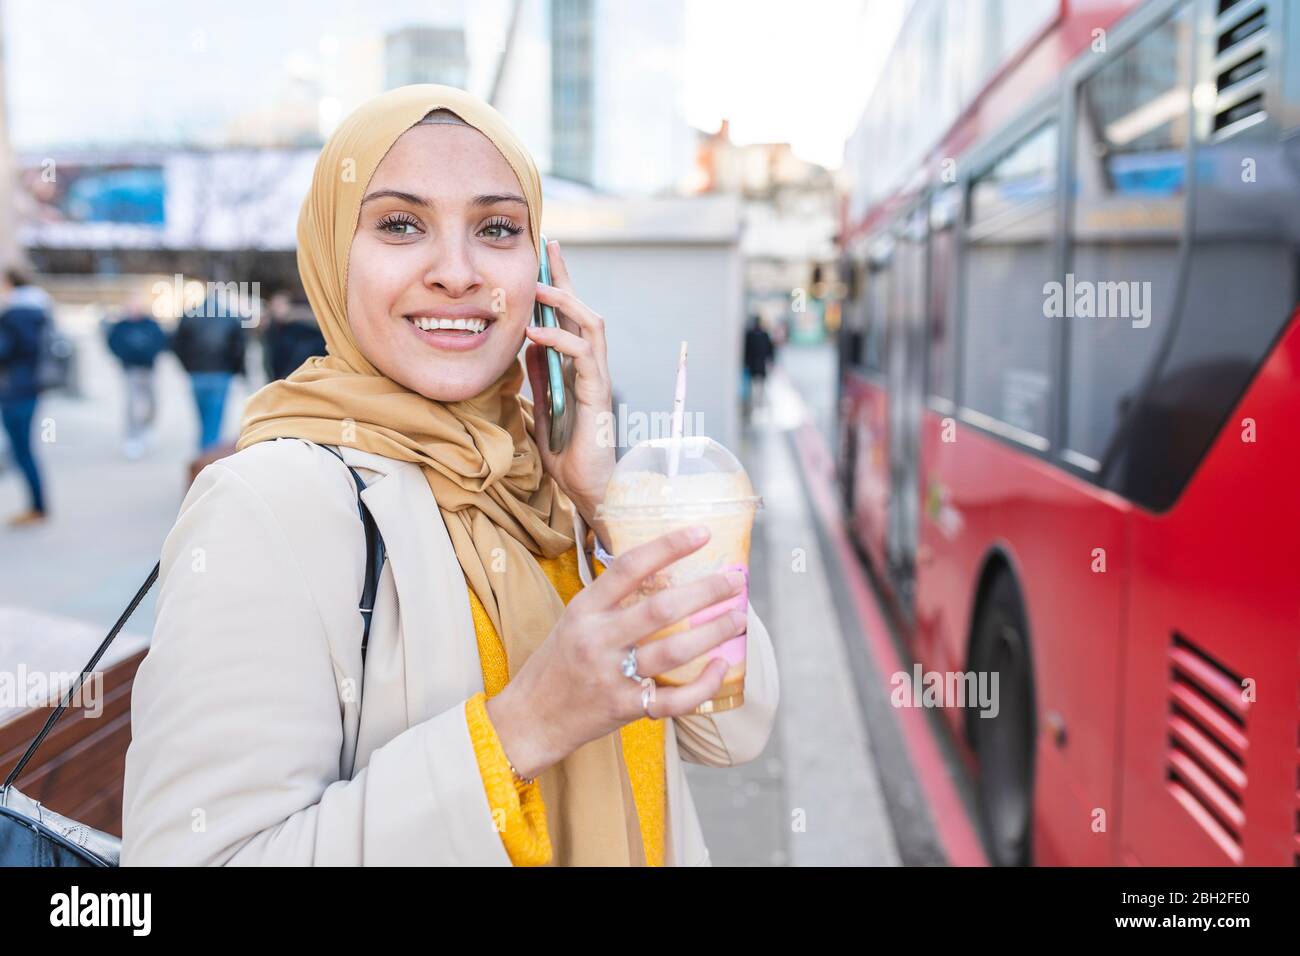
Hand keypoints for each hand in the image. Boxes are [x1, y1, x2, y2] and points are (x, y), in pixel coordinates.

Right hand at [485, 525, 748, 778]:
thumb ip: (611, 600)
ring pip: (675, 652)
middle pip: (661, 609)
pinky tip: (721, 667)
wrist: (530, 718)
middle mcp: (598, 640)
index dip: (668, 546)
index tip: (702, 533)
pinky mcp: (626, 708)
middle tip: (734, 581)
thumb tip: (663, 572)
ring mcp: (613, 676)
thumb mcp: (573, 619)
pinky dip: (703, 684)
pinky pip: (674, 699)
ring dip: (714, 632)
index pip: (629, 567)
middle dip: (706, 592)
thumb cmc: (557, 662)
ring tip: (738, 618)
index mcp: (584, 610)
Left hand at [523, 239, 615, 534]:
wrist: (590, 490)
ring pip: (591, 325)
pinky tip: (535, 334)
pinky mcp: (598, 395)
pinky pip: (582, 357)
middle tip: (549, 249)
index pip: (570, 318)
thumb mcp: (543, 407)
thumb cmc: (569, 455)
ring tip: (539, 289)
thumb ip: (539, 376)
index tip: (547, 253)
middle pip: (584, 310)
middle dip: (567, 278)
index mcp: (577, 369)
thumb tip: (527, 343)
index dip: (561, 284)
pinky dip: (559, 340)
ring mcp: (598, 379)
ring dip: (565, 302)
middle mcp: (592, 368)